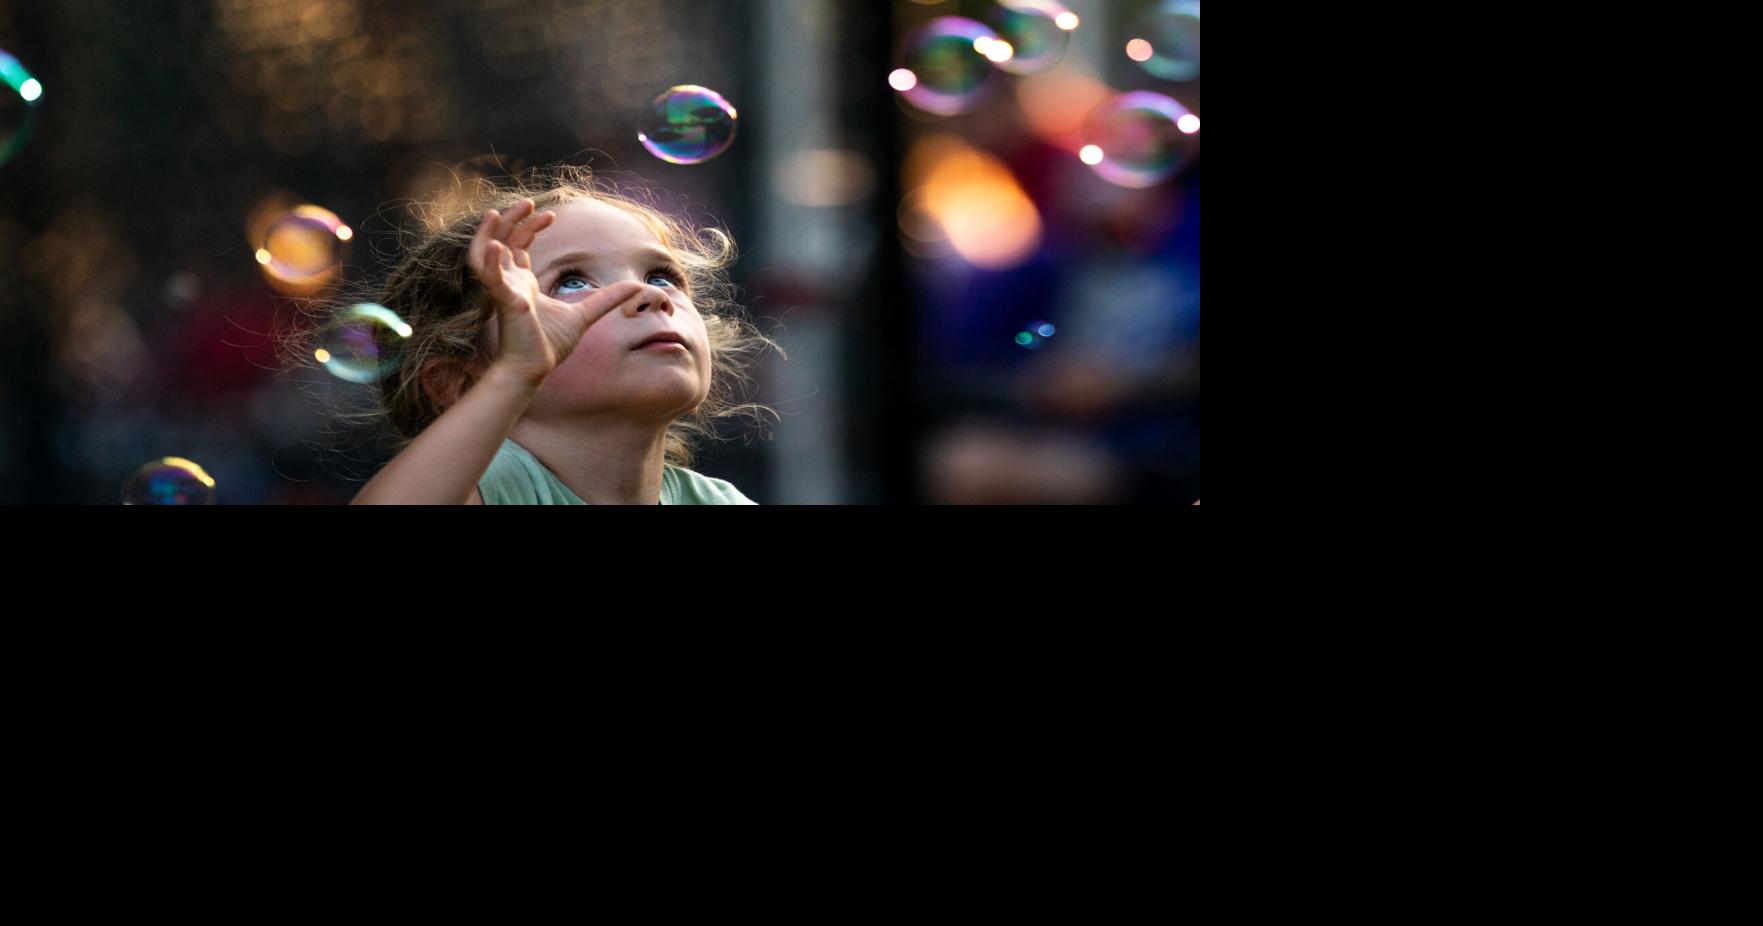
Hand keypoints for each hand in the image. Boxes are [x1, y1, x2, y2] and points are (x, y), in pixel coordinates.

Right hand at [467, 198, 646, 385]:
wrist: (535, 370)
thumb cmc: (550, 344)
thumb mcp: (585, 315)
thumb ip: (607, 299)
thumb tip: (637, 287)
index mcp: (523, 282)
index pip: (519, 244)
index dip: (530, 227)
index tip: (550, 216)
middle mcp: (509, 281)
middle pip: (502, 239)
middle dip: (512, 219)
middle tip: (527, 202)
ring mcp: (504, 290)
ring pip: (484, 252)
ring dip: (489, 232)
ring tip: (497, 213)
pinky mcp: (504, 302)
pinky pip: (490, 278)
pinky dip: (489, 261)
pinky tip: (495, 246)